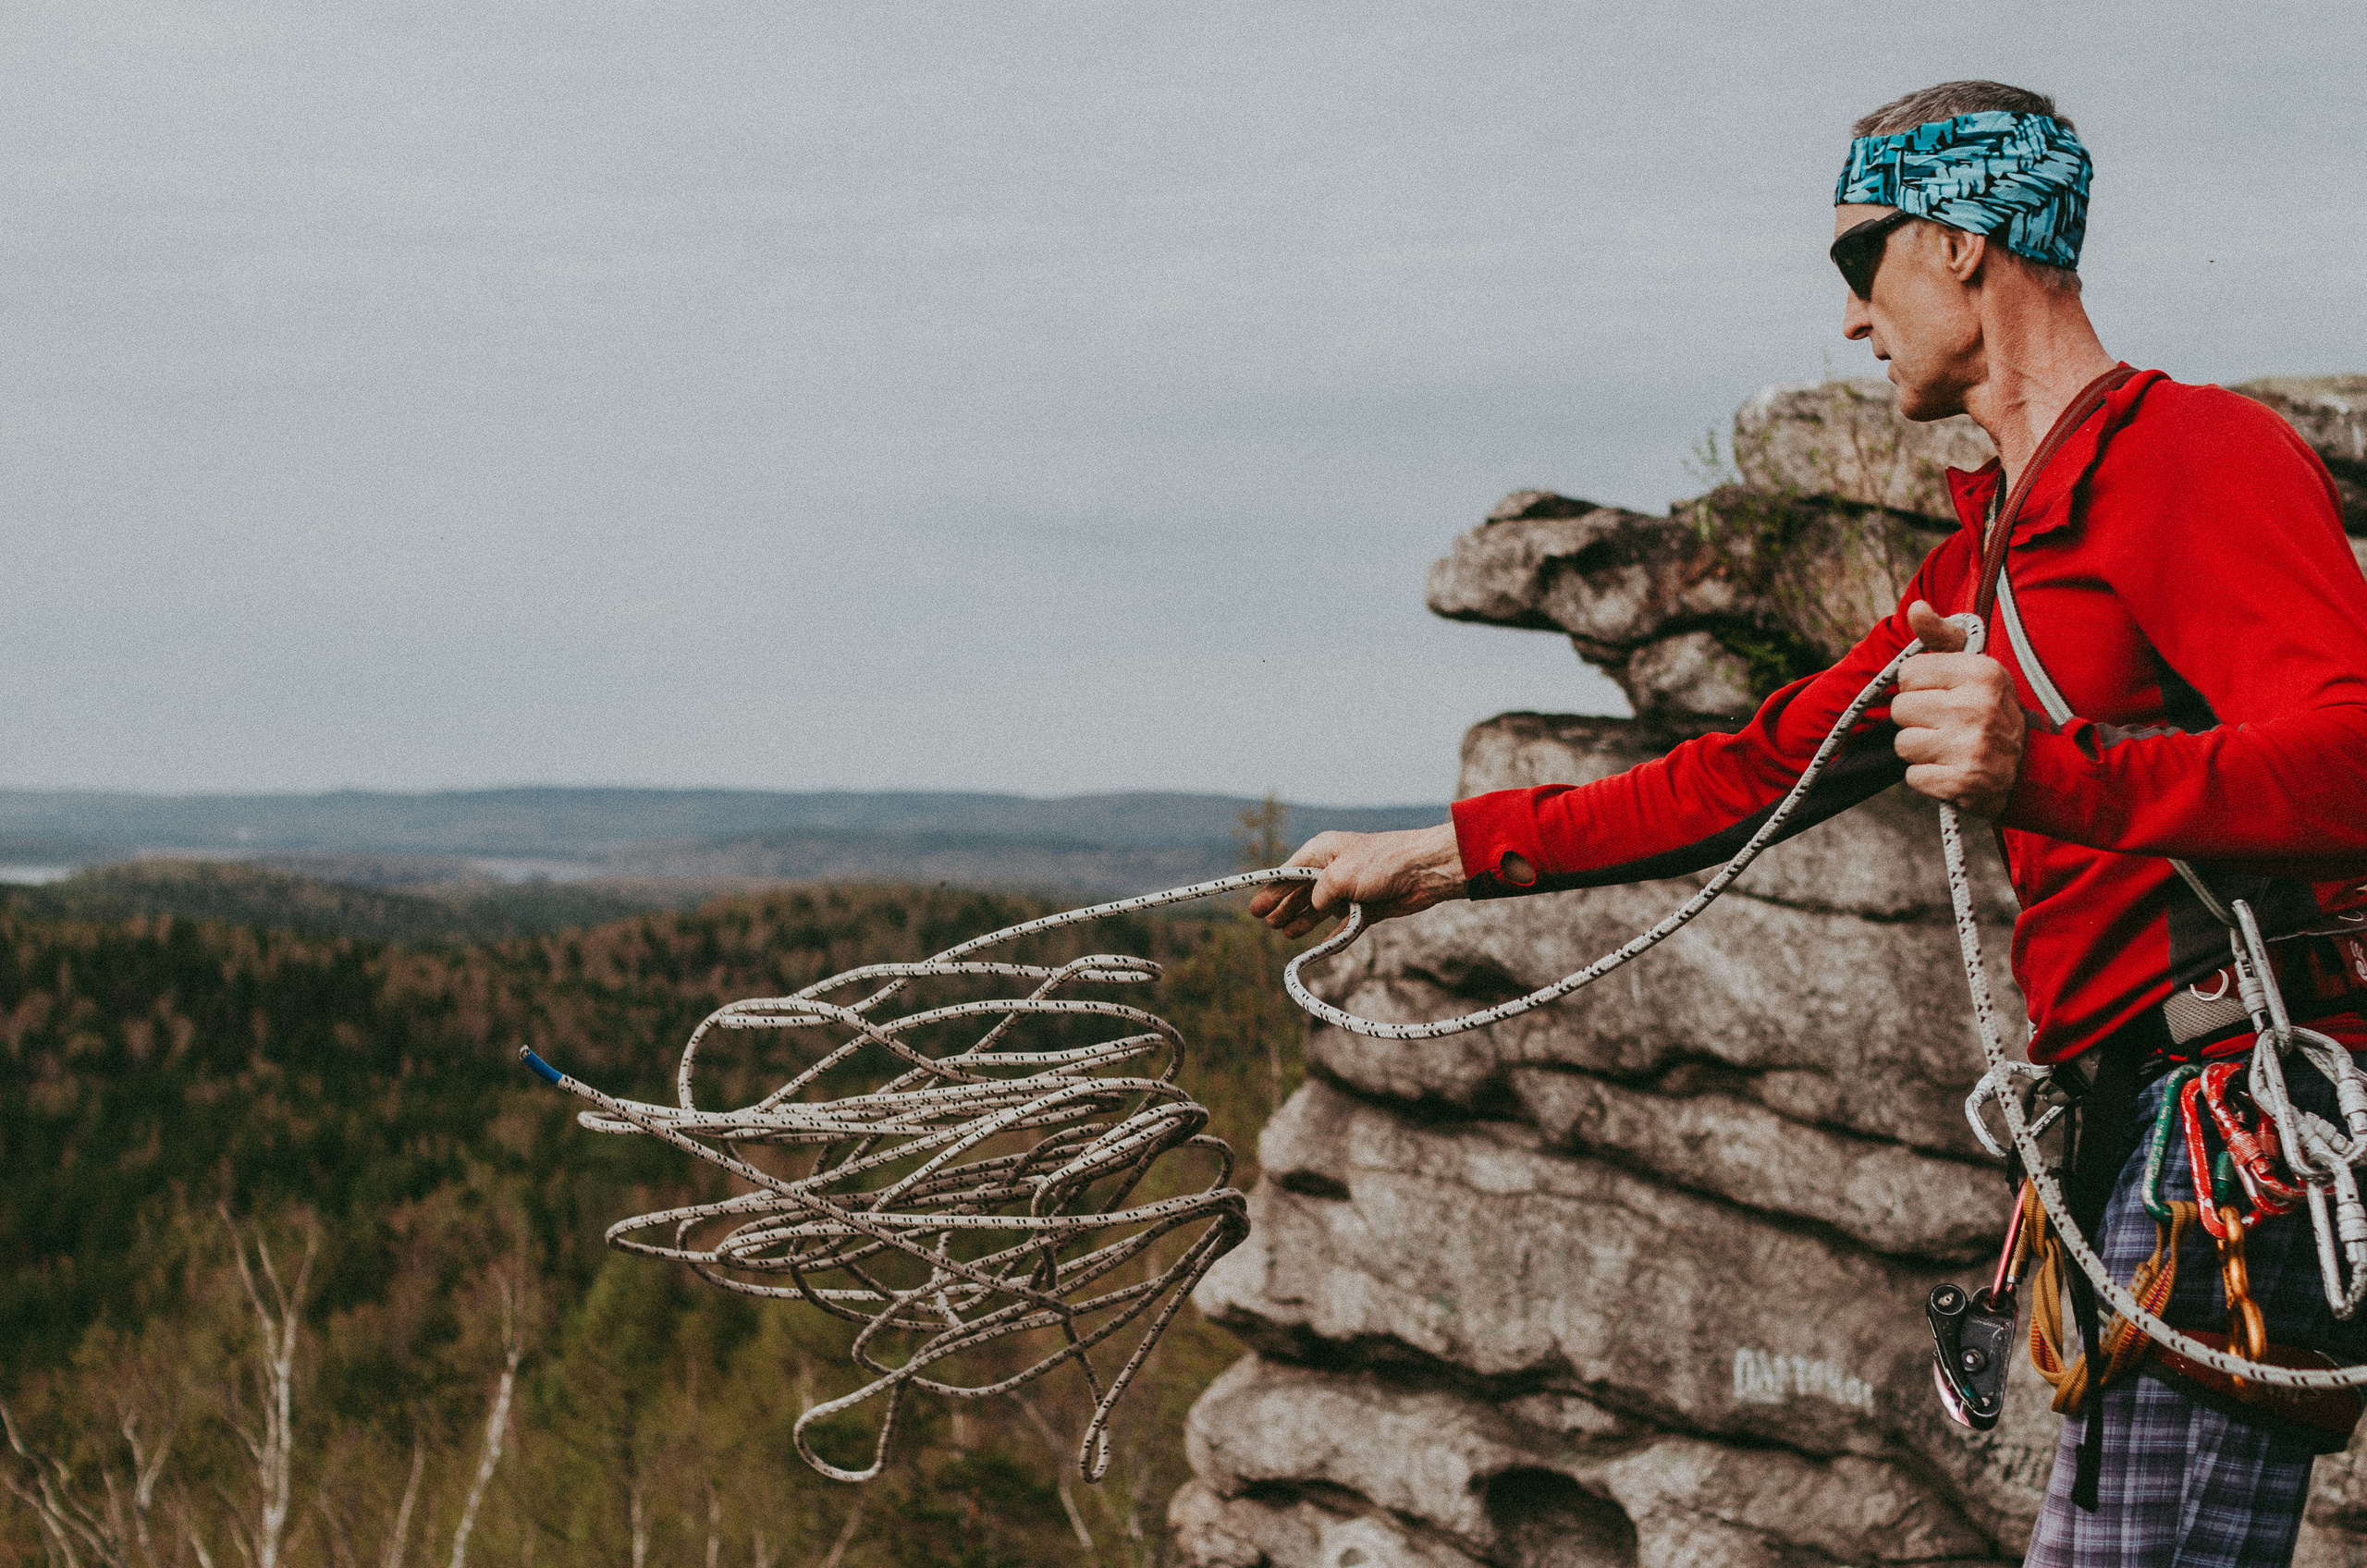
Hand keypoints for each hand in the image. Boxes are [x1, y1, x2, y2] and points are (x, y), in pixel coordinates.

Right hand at [1247, 823, 1466, 937]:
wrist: (1425, 871)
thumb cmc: (1382, 863)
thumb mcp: (1340, 875)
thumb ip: (1319, 894)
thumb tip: (1315, 907)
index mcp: (1323, 851)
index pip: (1290, 872)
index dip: (1272, 890)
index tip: (1255, 907)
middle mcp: (1335, 868)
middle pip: (1303, 891)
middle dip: (1284, 906)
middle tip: (1267, 922)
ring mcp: (1352, 888)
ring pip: (1322, 908)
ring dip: (1304, 920)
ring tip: (1286, 933)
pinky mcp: (1369, 906)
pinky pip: (1345, 923)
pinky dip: (1333, 934)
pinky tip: (1320, 946)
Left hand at [1893, 600, 2025, 817]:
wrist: (2031, 768)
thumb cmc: (1991, 711)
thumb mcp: (1976, 668)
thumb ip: (1941, 636)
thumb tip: (1916, 608)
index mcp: (1982, 673)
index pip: (1908, 673)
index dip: (1919, 686)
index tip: (1942, 695)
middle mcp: (1978, 707)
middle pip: (1901, 709)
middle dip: (1917, 719)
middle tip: (1946, 725)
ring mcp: (1972, 747)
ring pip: (1903, 744)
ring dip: (1920, 750)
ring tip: (1949, 747)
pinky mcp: (1963, 782)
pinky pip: (1913, 777)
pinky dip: (1927, 778)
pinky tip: (1952, 769)